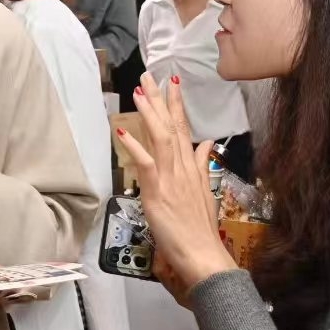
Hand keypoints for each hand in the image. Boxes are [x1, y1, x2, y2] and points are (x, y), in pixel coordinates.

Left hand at [117, 73, 237, 307]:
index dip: (176, 105)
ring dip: (148, 113)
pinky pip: (145, 162)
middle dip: (160, 99)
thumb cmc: (201, 227)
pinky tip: (122, 131)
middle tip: (149, 76)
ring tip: (139, 92)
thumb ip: (202, 164)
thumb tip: (206, 142)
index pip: (183, 128)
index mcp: (191, 166)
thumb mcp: (205, 191)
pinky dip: (134, 146)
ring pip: (160, 137)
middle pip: (170, 126)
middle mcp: (182, 167)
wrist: (203, 252)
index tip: (172, 83)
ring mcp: (171, 177)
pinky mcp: (158, 190)